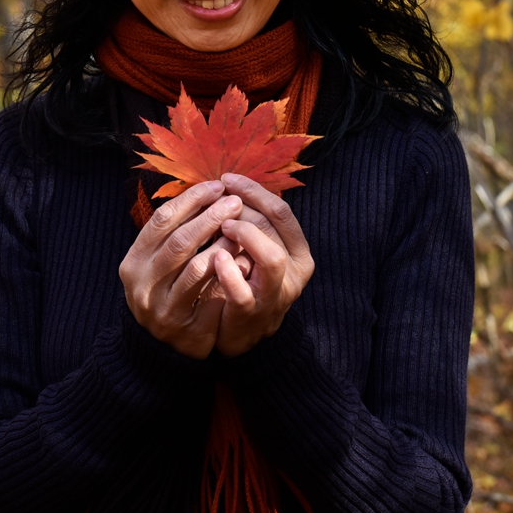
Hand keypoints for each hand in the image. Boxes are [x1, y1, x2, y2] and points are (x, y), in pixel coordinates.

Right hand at [119, 180, 246, 358]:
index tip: (216, 186)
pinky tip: (244, 259)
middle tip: (235, 201)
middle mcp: (143, 284)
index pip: (161, 220)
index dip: (190, 200)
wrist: (158, 349)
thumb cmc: (163, 293)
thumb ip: (172, 234)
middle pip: (179, 241)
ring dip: (223, 244)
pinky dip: (229, 274)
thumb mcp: (155, 264)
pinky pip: (212, 295)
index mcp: (134, 261)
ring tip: (241, 228)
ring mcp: (163, 307)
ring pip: (196, 268)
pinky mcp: (186, 327)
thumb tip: (204, 191)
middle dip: (210, 217)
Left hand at [202, 173, 314, 356]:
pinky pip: (244, 291)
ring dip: (244, 235)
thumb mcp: (257, 251)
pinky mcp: (253, 314)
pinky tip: (214, 257)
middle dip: (243, 208)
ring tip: (222, 225)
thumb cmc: (248, 282)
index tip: (227, 178)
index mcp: (298, 251)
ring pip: (271, 257)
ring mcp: (275, 294)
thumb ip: (252, 223)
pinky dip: (229, 273)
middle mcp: (293, 271)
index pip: (281, 211)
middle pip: (273, 227)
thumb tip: (227, 183)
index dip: (253, 191)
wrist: (246, 334)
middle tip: (217, 200)